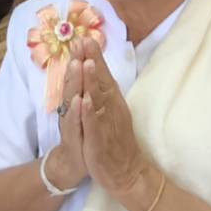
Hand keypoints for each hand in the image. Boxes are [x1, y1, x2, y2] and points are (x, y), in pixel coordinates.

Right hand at [43, 51, 88, 191]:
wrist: (75, 166)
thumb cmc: (84, 134)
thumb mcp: (86, 110)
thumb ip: (85, 89)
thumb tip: (89, 66)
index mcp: (76, 101)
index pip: (78, 77)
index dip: (80, 58)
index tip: (83, 37)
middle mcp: (71, 110)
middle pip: (73, 83)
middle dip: (76, 63)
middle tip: (78, 43)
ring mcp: (72, 125)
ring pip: (73, 100)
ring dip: (75, 82)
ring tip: (78, 64)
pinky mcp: (76, 141)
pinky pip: (76, 125)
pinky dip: (78, 112)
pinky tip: (81, 100)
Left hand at [72, 37, 147, 197]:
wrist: (126, 173)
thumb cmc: (116, 141)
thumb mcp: (111, 114)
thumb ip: (105, 94)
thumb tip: (99, 73)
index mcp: (113, 102)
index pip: (103, 75)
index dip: (95, 57)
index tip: (87, 37)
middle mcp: (111, 109)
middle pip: (101, 81)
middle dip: (92, 61)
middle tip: (84, 40)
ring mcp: (106, 124)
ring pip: (99, 100)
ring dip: (92, 81)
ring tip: (86, 63)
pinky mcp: (100, 141)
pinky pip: (94, 125)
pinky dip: (89, 112)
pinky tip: (84, 101)